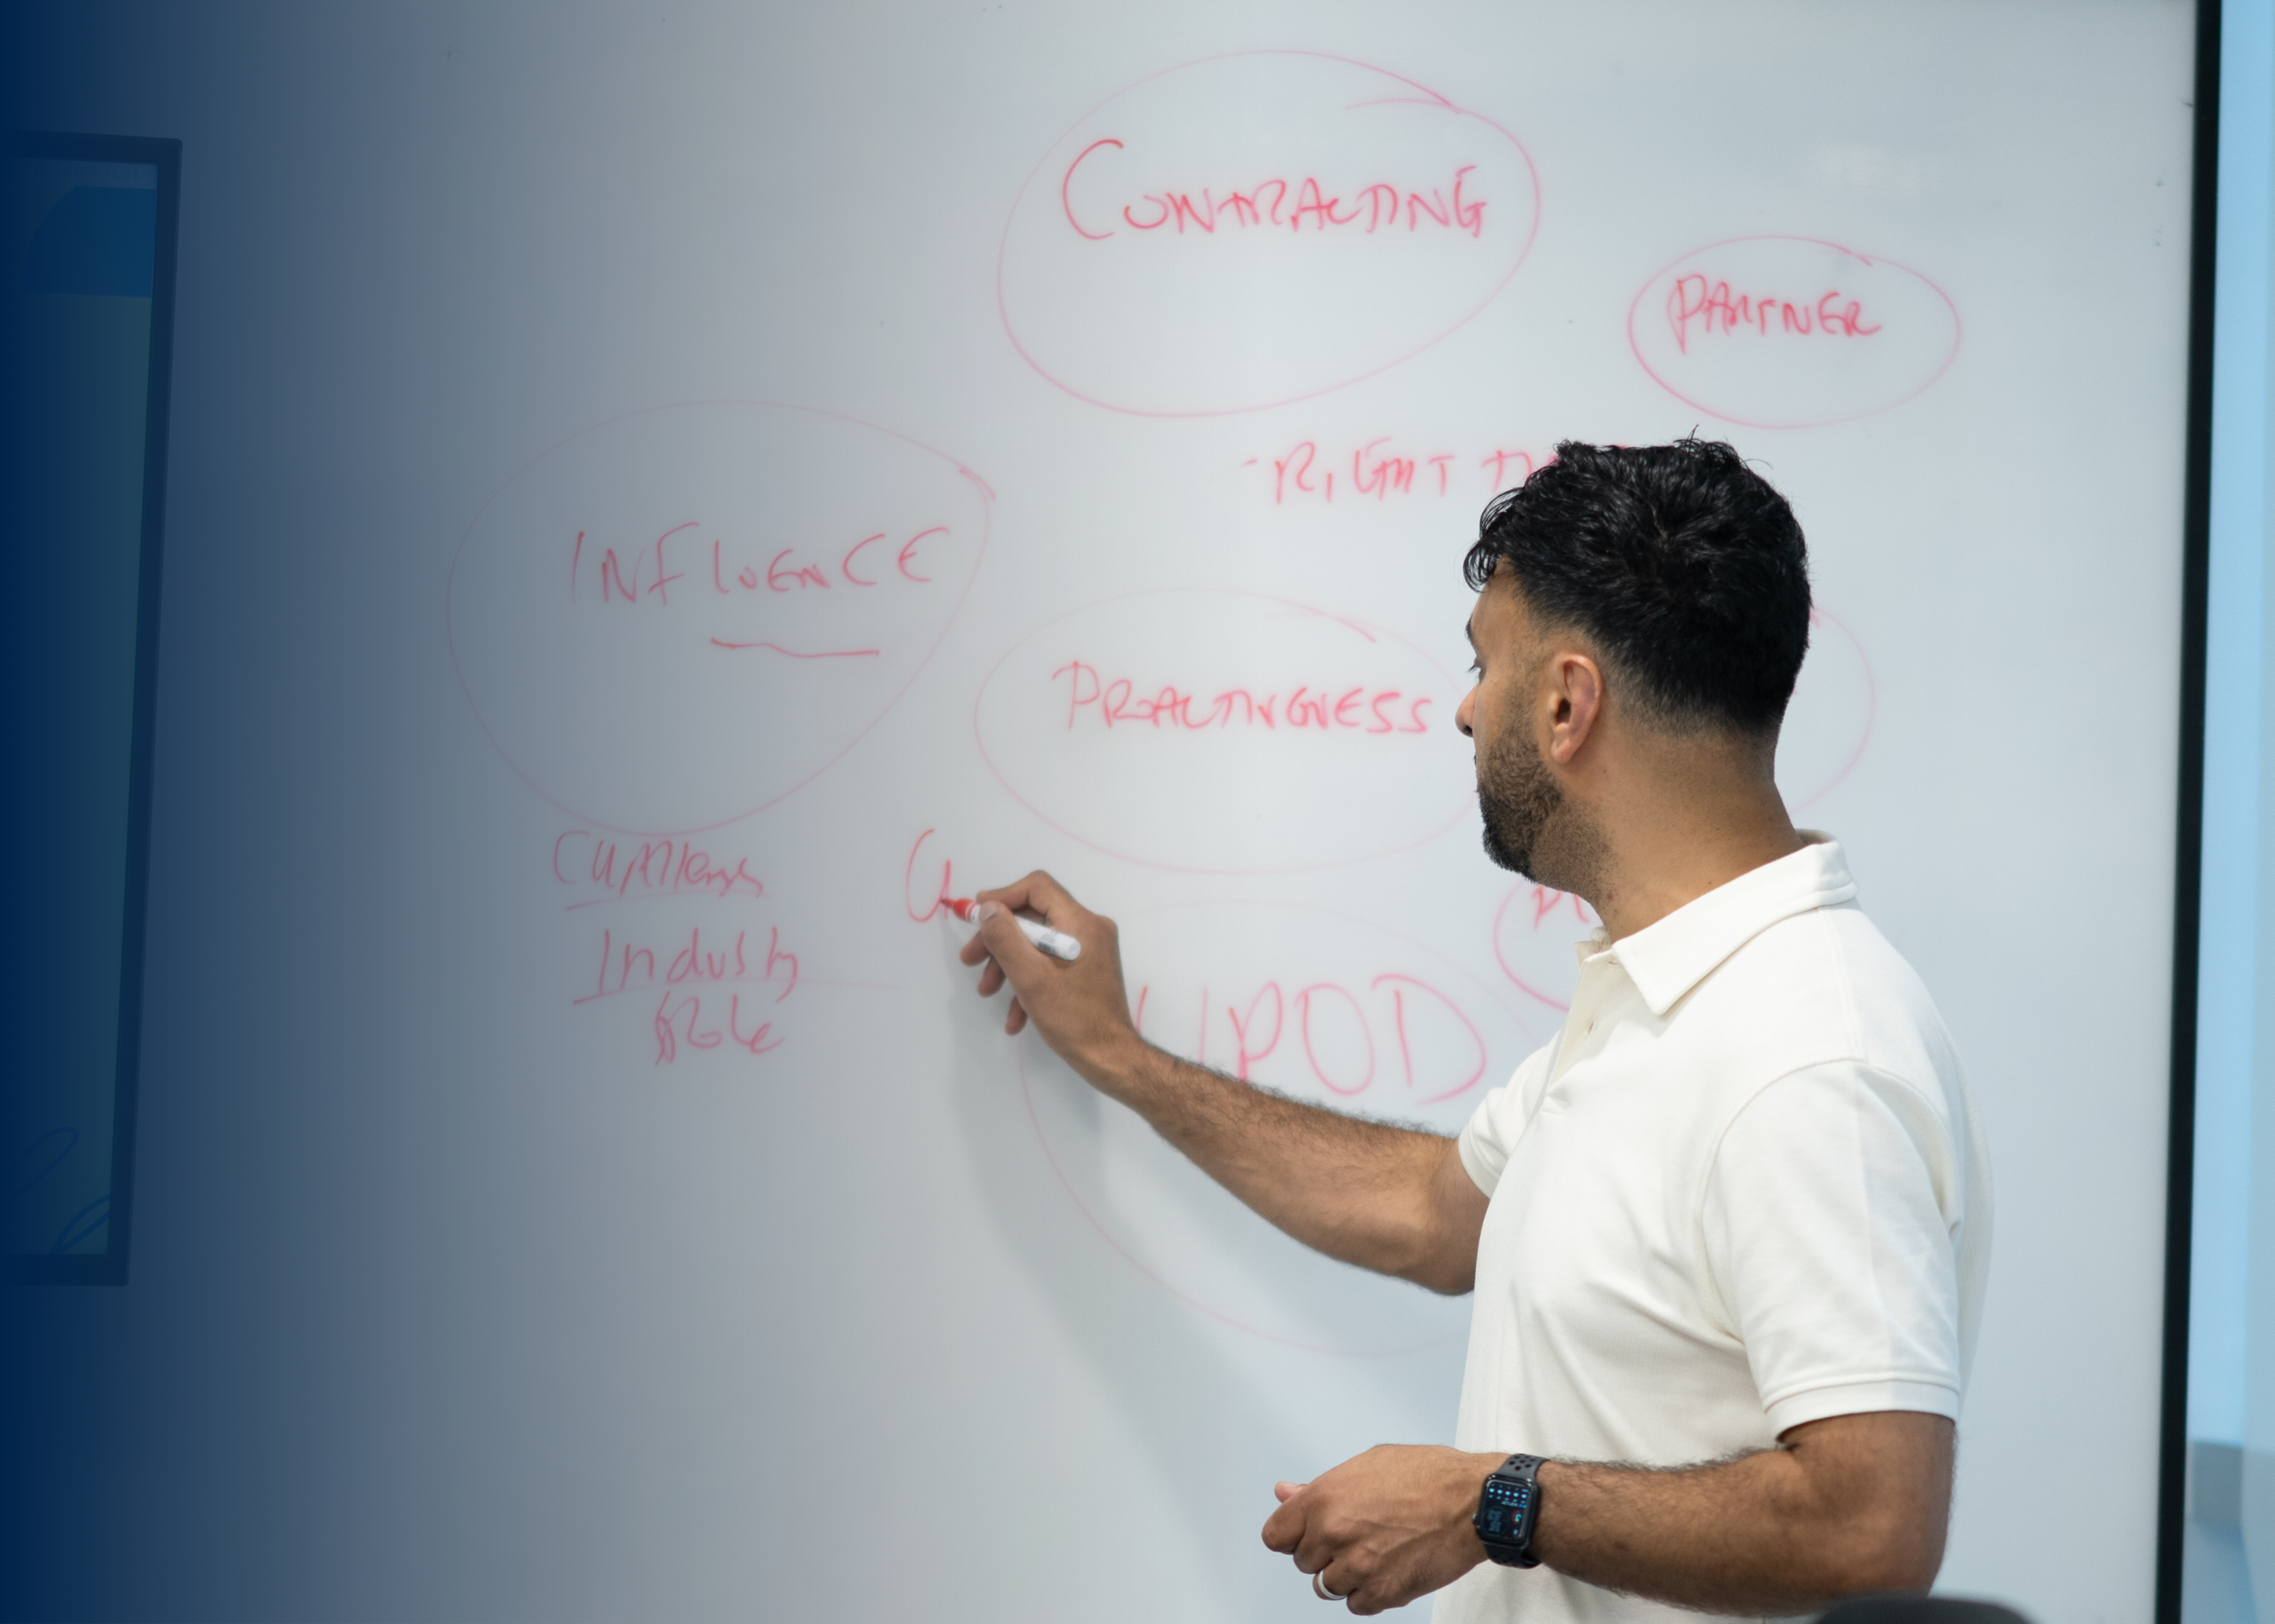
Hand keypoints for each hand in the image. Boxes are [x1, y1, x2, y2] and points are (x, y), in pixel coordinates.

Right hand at [957, 871, 1140, 1081]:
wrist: (1110, 1059)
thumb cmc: (1074, 1019)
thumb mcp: (1030, 978)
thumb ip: (1006, 938)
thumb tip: (988, 908)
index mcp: (1081, 923)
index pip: (1037, 888)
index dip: (1002, 897)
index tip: (976, 916)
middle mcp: (1089, 930)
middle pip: (1033, 918)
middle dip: (999, 940)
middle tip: (970, 960)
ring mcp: (1089, 951)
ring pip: (1038, 945)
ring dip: (1008, 965)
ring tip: (987, 992)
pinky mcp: (1086, 971)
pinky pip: (1050, 964)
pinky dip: (1028, 983)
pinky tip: (1014, 1016)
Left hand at [1261, 1445, 1498, 1613]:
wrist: (1474, 1502)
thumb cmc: (1427, 1476)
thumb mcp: (1367, 1465)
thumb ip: (1320, 1487)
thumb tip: (1285, 1493)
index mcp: (1324, 1499)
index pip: (1275, 1535)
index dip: (1291, 1535)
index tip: (1305, 1534)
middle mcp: (1334, 1533)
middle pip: (1303, 1562)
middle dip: (1324, 1552)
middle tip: (1356, 1535)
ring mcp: (1357, 1566)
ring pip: (1327, 1586)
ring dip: (1345, 1574)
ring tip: (1374, 1551)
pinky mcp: (1383, 1592)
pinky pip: (1356, 1604)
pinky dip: (1368, 1593)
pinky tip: (1387, 1568)